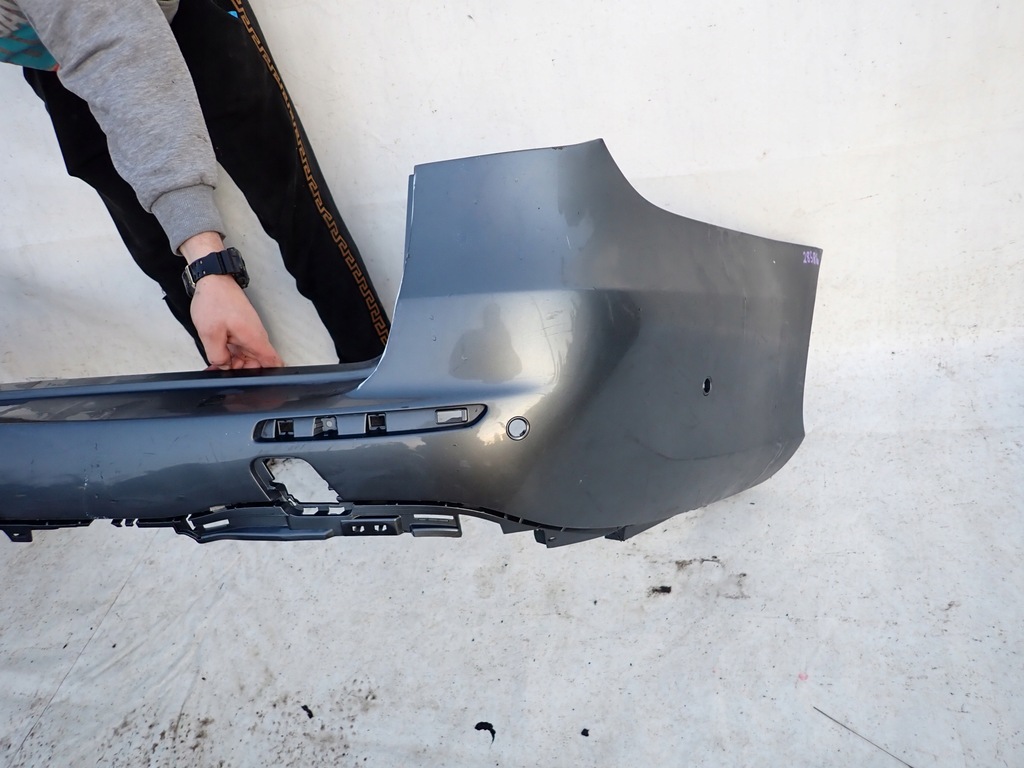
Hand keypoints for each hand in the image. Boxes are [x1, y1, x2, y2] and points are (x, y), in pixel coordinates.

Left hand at [180, 231, 282, 369]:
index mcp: (254, 339)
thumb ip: (218, 357)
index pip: (273, 363)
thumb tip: (223, 367)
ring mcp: (249, 333)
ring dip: (233, 363)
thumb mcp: (209, 334)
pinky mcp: (242, 330)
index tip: (257, 384)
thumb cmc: (215, 301)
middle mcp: (256, 337)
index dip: (269, 377)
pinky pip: (240, 348)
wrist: (212, 281)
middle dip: (241, 371)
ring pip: (247, 357)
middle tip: (221, 371)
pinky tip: (217, 353)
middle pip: (257, 364)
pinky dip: (230, 354)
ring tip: (215, 362)